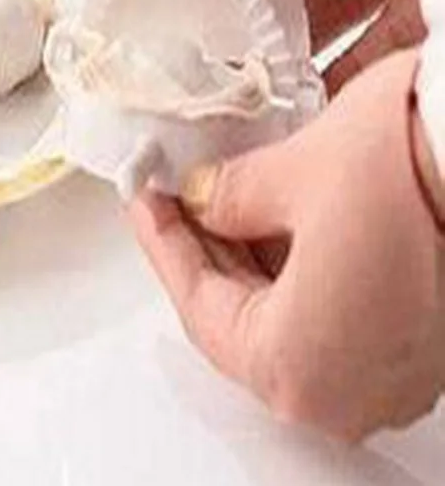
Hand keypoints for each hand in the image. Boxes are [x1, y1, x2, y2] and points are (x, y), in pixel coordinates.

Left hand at [129, 49, 444, 440]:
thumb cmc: (425, 173)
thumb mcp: (292, 174)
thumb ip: (227, 195)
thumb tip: (202, 197)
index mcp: (299, 367)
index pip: (197, 304)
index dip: (164, 241)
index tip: (146, 200)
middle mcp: (348, 390)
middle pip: (240, 314)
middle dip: (205, 245)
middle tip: (177, 195)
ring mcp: (388, 370)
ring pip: (285, 311)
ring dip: (248, 249)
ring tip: (219, 194)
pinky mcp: (416, 338)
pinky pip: (331, 307)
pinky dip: (294, 260)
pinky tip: (273, 210)